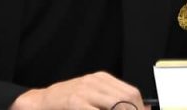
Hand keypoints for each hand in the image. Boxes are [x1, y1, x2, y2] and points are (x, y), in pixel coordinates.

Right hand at [9, 71, 149, 109]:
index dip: (140, 108)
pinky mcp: (75, 102)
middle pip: (127, 98)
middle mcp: (93, 81)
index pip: (131, 92)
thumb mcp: (92, 98)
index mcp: (100, 79)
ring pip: (117, 104)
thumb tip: (145, 109)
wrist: (42, 102)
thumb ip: (114, 102)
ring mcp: (84, 91)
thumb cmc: (67, 103)